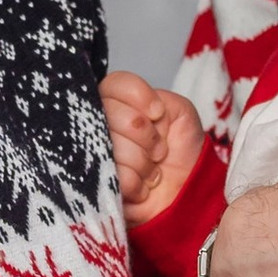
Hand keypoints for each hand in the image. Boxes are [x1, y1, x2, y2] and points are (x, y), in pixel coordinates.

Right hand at [102, 68, 205, 224]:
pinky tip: (141, 186)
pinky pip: (114, 175)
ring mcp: (92, 154)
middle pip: (112, 113)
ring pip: (113, 146)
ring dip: (143, 162)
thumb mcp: (180, 113)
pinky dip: (137, 184)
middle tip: (157, 149)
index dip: (139, 97)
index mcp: (117, 102)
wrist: (186, 192)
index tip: (159, 114)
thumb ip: (160, 98)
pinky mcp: (92, 183)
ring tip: (150, 170)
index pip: (115, 84)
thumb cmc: (181, 151)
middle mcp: (98, 124)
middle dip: (146, 135)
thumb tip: (136, 115)